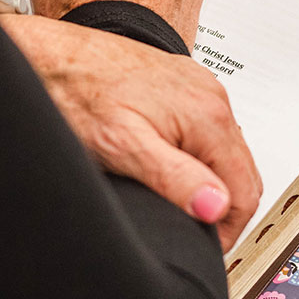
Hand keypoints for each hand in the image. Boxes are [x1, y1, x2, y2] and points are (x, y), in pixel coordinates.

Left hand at [0, 14, 261, 250]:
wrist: (52, 54)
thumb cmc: (79, 93)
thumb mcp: (124, 148)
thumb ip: (175, 180)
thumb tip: (215, 207)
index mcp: (208, 115)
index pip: (246, 192)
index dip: (227, 229)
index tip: (206, 244)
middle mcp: (211, 95)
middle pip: (242, 171)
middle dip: (222, 206)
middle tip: (192, 228)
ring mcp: (198, 86)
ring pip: (225, 151)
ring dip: (209, 180)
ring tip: (177, 199)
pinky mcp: (181, 83)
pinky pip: (206, 129)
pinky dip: (195, 154)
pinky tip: (167, 163)